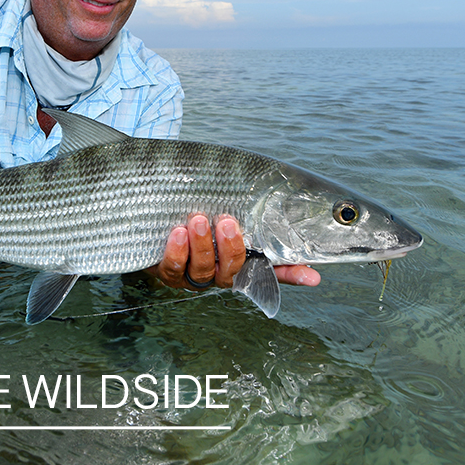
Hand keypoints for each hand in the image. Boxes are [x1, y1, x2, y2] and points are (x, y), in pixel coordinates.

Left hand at [145, 213, 321, 288]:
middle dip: (231, 248)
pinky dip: (176, 252)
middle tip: (226, 221)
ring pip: (202, 271)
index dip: (293, 274)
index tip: (313, 275)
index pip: (272, 269)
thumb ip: (247, 198)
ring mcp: (193, 275)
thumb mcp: (220, 198)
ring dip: (201, 246)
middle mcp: (219, 271)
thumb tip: (283, 189)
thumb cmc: (193, 201)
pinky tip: (176, 232)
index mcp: (239, 256)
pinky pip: (173, 269)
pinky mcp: (167, 273)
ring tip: (197, 220)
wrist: (151, 206)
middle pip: (232, 272)